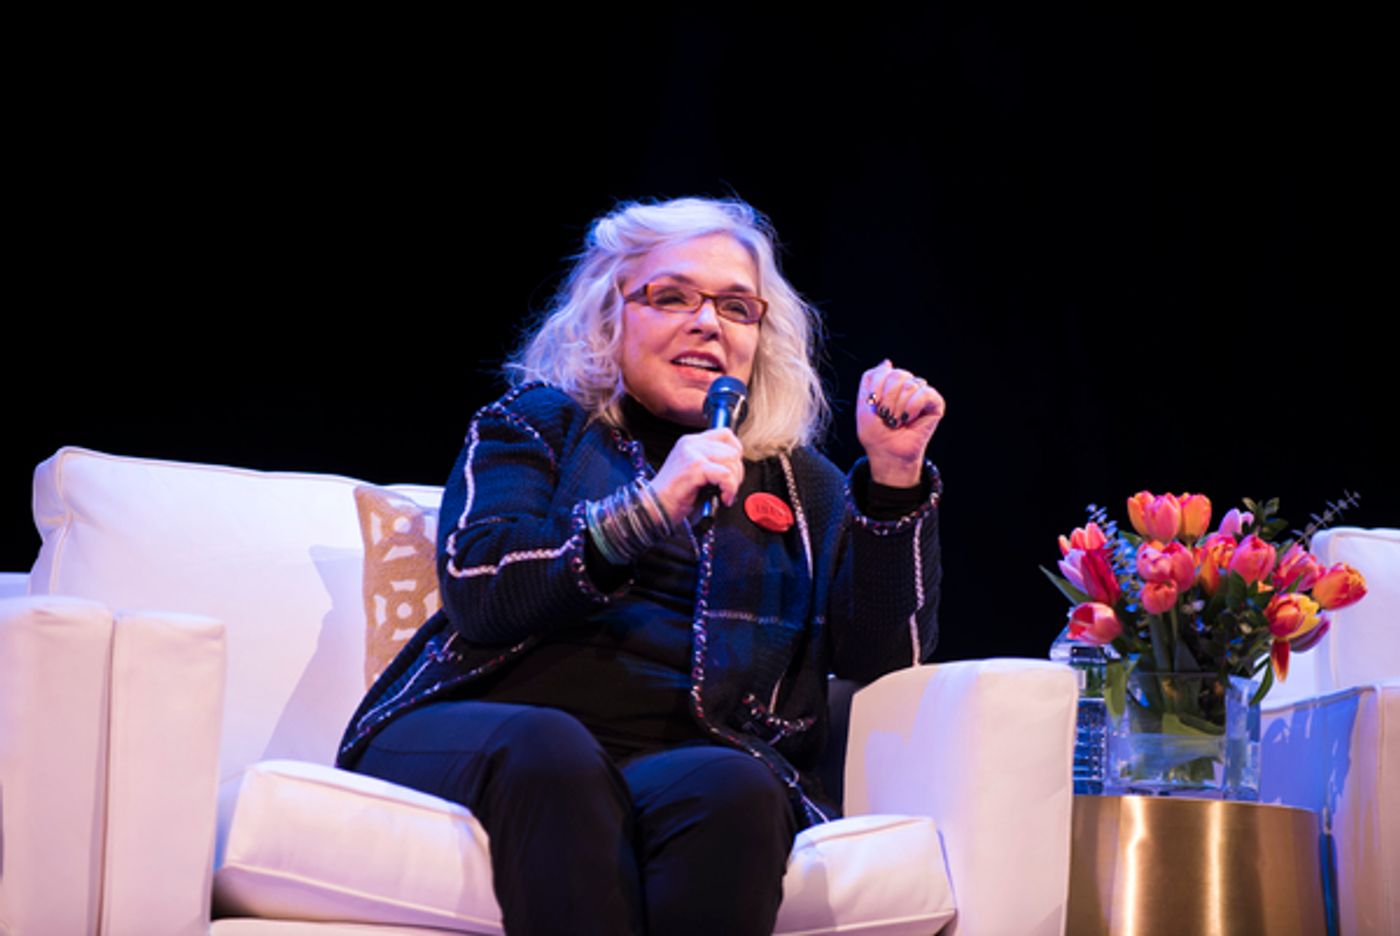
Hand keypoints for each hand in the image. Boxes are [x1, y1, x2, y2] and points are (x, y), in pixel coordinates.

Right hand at [650, 428, 745, 524]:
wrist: (654, 507)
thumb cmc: (673, 495)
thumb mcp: (693, 471)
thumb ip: (710, 462)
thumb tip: (734, 466)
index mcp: (690, 442)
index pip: (725, 434)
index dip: (736, 451)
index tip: (735, 468)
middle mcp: (691, 444)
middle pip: (732, 449)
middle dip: (737, 471)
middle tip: (729, 487)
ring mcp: (692, 454)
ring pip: (731, 461)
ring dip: (734, 481)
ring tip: (725, 493)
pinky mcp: (694, 467)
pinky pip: (725, 475)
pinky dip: (729, 489)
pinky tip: (723, 498)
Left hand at [857, 360, 944, 486]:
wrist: (887, 453)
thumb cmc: (875, 433)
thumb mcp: (864, 404)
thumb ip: (872, 379)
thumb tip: (887, 362)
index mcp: (890, 384)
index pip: (883, 371)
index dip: (876, 389)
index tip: (874, 408)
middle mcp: (907, 386)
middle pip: (898, 374)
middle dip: (887, 398)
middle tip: (886, 417)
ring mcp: (921, 394)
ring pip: (910, 384)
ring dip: (898, 407)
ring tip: (896, 421)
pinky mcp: (935, 403)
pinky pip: (924, 393)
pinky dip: (912, 407)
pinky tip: (908, 419)